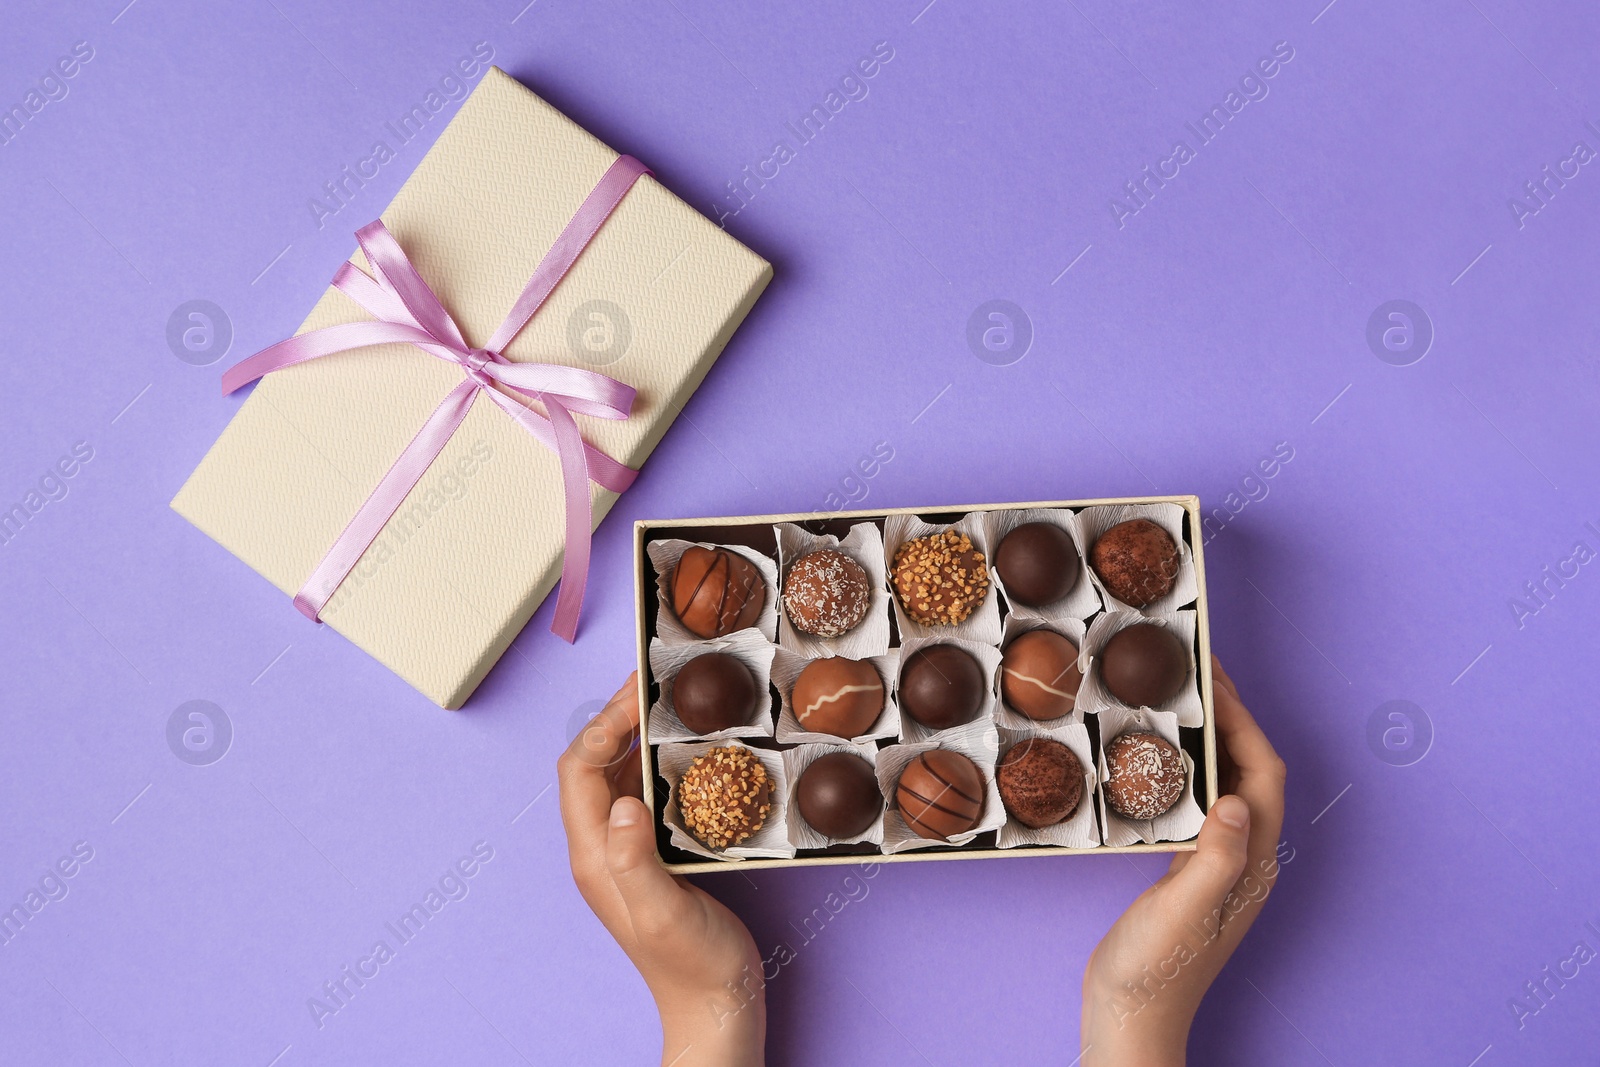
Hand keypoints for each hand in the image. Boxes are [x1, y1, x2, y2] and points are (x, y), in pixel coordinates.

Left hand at [558, 673, 766, 1066]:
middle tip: (653, 679)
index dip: (601, 726)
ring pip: (622, 773)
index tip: (638, 695)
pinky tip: (692, 750)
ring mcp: (628, 849)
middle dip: (618, 716)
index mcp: (595, 856)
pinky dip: (664, 761)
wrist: (715, 1006)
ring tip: (672, 700)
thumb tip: (622, 802)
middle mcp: (603, 847)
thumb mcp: (664, 914)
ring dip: (641, 733)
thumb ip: (636, 859)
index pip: (579, 771)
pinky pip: (649, 792)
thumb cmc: (692, 967)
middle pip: (596, 763)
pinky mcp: (655, 853)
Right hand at [1080, 656, 1287, 1065]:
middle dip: (1228, 717)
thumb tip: (1234, 800)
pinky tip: (1153, 758)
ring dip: (1207, 738)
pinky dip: (1183, 768)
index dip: (1243, 721)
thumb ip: (1214, 857)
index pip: (1262, 774)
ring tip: (1175, 701)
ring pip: (1223, 782)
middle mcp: (1243, 857)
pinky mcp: (1188, 870)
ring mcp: (1217, 864)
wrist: (1130, 1017)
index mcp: (1251, 863)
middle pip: (1248, 771)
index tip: (1213, 679)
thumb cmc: (1156, 971)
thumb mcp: (1184, 911)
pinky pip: (1196, 802)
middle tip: (1193, 674)